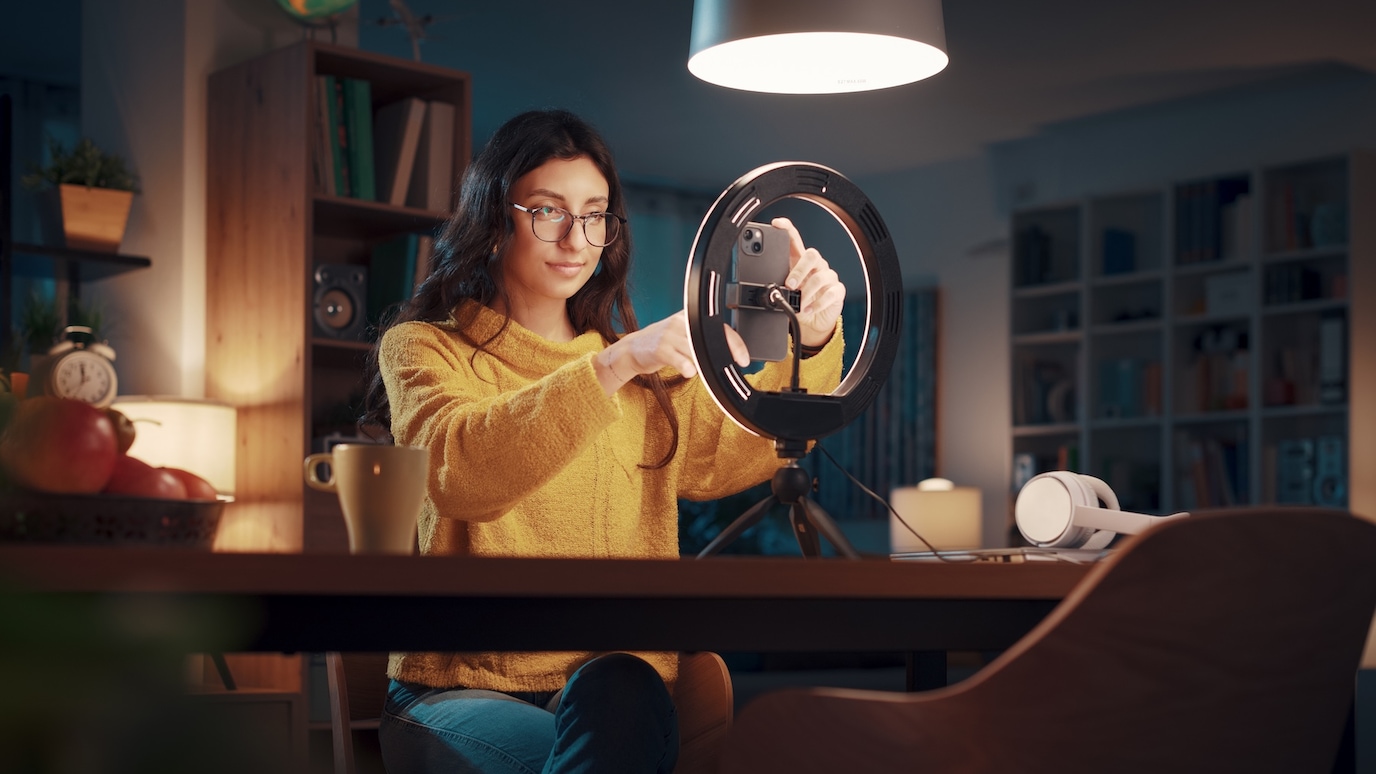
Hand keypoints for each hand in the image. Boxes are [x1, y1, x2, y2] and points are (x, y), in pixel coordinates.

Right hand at [595, 311, 749, 393]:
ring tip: (694, 367)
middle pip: (711, 339)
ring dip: (701, 365)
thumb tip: (730, 352)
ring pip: (698, 352)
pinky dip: (688, 369)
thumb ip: (703, 339)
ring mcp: (670, 334)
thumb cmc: (663, 344)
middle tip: (727, 367)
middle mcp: (681, 322)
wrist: (634, 348)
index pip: (719, 327)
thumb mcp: (684, 335)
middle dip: (723, 355)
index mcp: (690, 316)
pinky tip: (686, 371)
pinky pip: (682, 362)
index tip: (743, 359)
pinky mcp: (660, 348)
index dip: (735, 344)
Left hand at [772, 217, 844, 348]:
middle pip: (812, 255)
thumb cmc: (798, 301)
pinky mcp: (837, 291)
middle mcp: (816, 265)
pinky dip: (817, 304)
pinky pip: (830, 293)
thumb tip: (762, 285)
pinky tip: (808, 309)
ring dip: (807, 292)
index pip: (795, 239)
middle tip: (790, 284)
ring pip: (820, 277)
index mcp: (800, 260)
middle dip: (799, 270)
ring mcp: (828, 277)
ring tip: (799, 303)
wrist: (812, 321)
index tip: (777, 224)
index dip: (787, 228)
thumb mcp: (785, 291)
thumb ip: (777, 283)